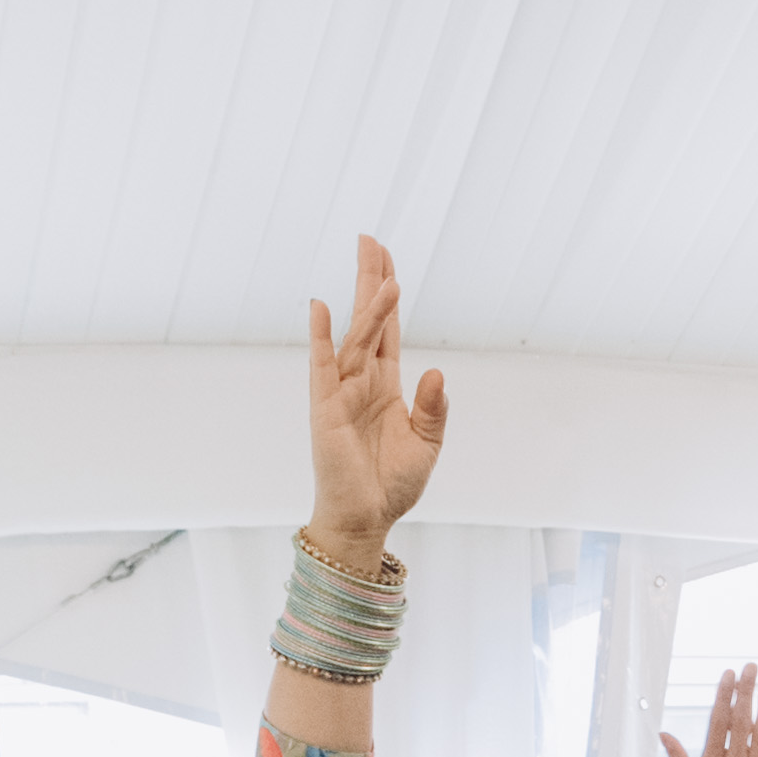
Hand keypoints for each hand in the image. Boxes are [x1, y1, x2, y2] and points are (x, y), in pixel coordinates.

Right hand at [304, 235, 450, 554]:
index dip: (389, 294)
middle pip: (368, 319)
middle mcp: (362, 380)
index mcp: (386, 384)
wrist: (366, 518)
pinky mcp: (327, 409)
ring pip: (357, 337)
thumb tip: (437, 371)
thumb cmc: (392, 483)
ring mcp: (342, 391)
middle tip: (369, 238)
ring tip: (380, 271)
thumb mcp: (427, 443)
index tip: (387, 258)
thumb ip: (433, 407)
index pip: (388, 328)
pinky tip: (320, 307)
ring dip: (369, 305)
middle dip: (370, 279)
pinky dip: (321, 337)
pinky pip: (322, 366)